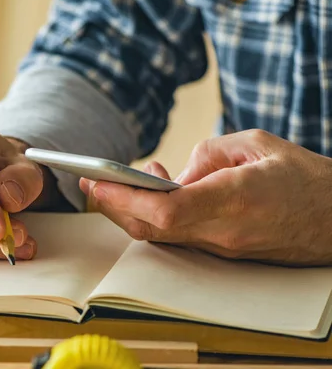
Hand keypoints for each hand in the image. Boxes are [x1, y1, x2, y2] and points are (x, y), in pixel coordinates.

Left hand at [80, 129, 331, 265]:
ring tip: (111, 183)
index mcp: (234, 200)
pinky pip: (178, 237)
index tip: (97, 182)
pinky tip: (152, 193)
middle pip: (152, 228)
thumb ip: (207, 154)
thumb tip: (174, 175)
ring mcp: (223, 248)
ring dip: (130, 211)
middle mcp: (224, 232)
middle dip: (113, 206)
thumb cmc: (307, 178)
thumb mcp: (257, 144)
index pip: (165, 211)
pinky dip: (155, 218)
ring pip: (161, 236)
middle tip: (90, 182)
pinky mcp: (224, 253)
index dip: (124, 199)